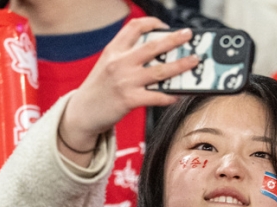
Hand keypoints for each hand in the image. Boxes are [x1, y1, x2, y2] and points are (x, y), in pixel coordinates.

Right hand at [58, 17, 199, 162]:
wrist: (82, 112)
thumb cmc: (99, 89)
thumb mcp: (107, 65)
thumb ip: (127, 57)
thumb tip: (158, 55)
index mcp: (113, 50)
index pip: (134, 27)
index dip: (152, 24)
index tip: (166, 26)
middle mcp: (119, 63)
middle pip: (152, 46)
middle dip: (174, 39)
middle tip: (189, 35)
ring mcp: (124, 81)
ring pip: (159, 71)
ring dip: (180, 65)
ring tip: (194, 61)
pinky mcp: (129, 100)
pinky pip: (156, 96)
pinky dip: (170, 96)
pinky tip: (180, 95)